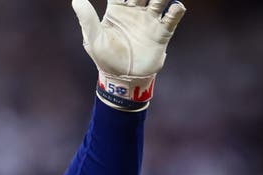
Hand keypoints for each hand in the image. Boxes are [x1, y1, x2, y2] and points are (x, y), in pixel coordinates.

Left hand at [71, 0, 186, 110]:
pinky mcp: (162, 32)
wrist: (123, 79)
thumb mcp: (93, 38)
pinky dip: (175, 10)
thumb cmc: (105, 58)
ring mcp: (149, 20)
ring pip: (159, 0)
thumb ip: (87, 18)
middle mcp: (135, 10)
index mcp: (117, 9)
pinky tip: (175, 7)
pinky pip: (172, 18)